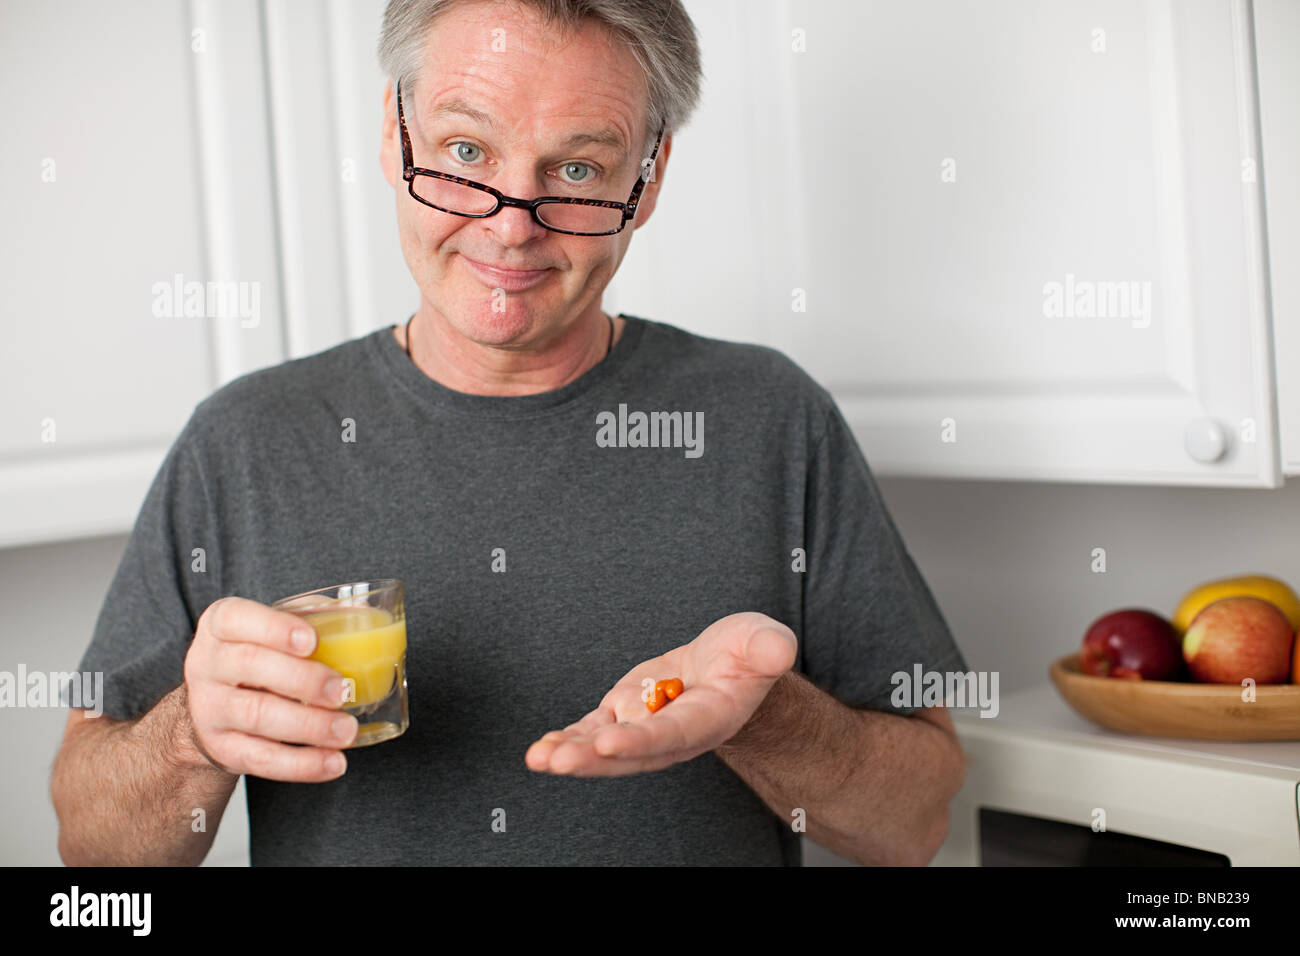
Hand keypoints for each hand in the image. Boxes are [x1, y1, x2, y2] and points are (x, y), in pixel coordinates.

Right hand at [183, 596, 358, 781]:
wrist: (212, 706)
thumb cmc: (257, 656)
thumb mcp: (273, 629)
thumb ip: (312, 617)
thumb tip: (362, 611)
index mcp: (220, 625)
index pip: (235, 618)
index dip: (275, 628)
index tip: (312, 641)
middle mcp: (206, 664)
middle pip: (251, 665)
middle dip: (303, 679)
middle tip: (343, 691)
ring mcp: (209, 708)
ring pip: (256, 715)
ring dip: (309, 725)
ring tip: (346, 730)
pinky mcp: (221, 747)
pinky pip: (260, 758)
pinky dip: (301, 764)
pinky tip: (332, 762)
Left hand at [525, 612, 796, 776]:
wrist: (730, 668)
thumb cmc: (748, 654)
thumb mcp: (764, 641)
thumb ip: (769, 648)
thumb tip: (777, 649)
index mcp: (709, 717)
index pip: (673, 733)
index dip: (641, 740)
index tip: (609, 742)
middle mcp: (673, 733)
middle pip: (632, 752)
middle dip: (594, 758)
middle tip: (560, 761)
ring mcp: (644, 727)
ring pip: (604, 747)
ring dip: (571, 754)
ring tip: (540, 758)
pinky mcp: (623, 716)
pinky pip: (590, 733)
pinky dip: (566, 741)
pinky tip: (541, 750)